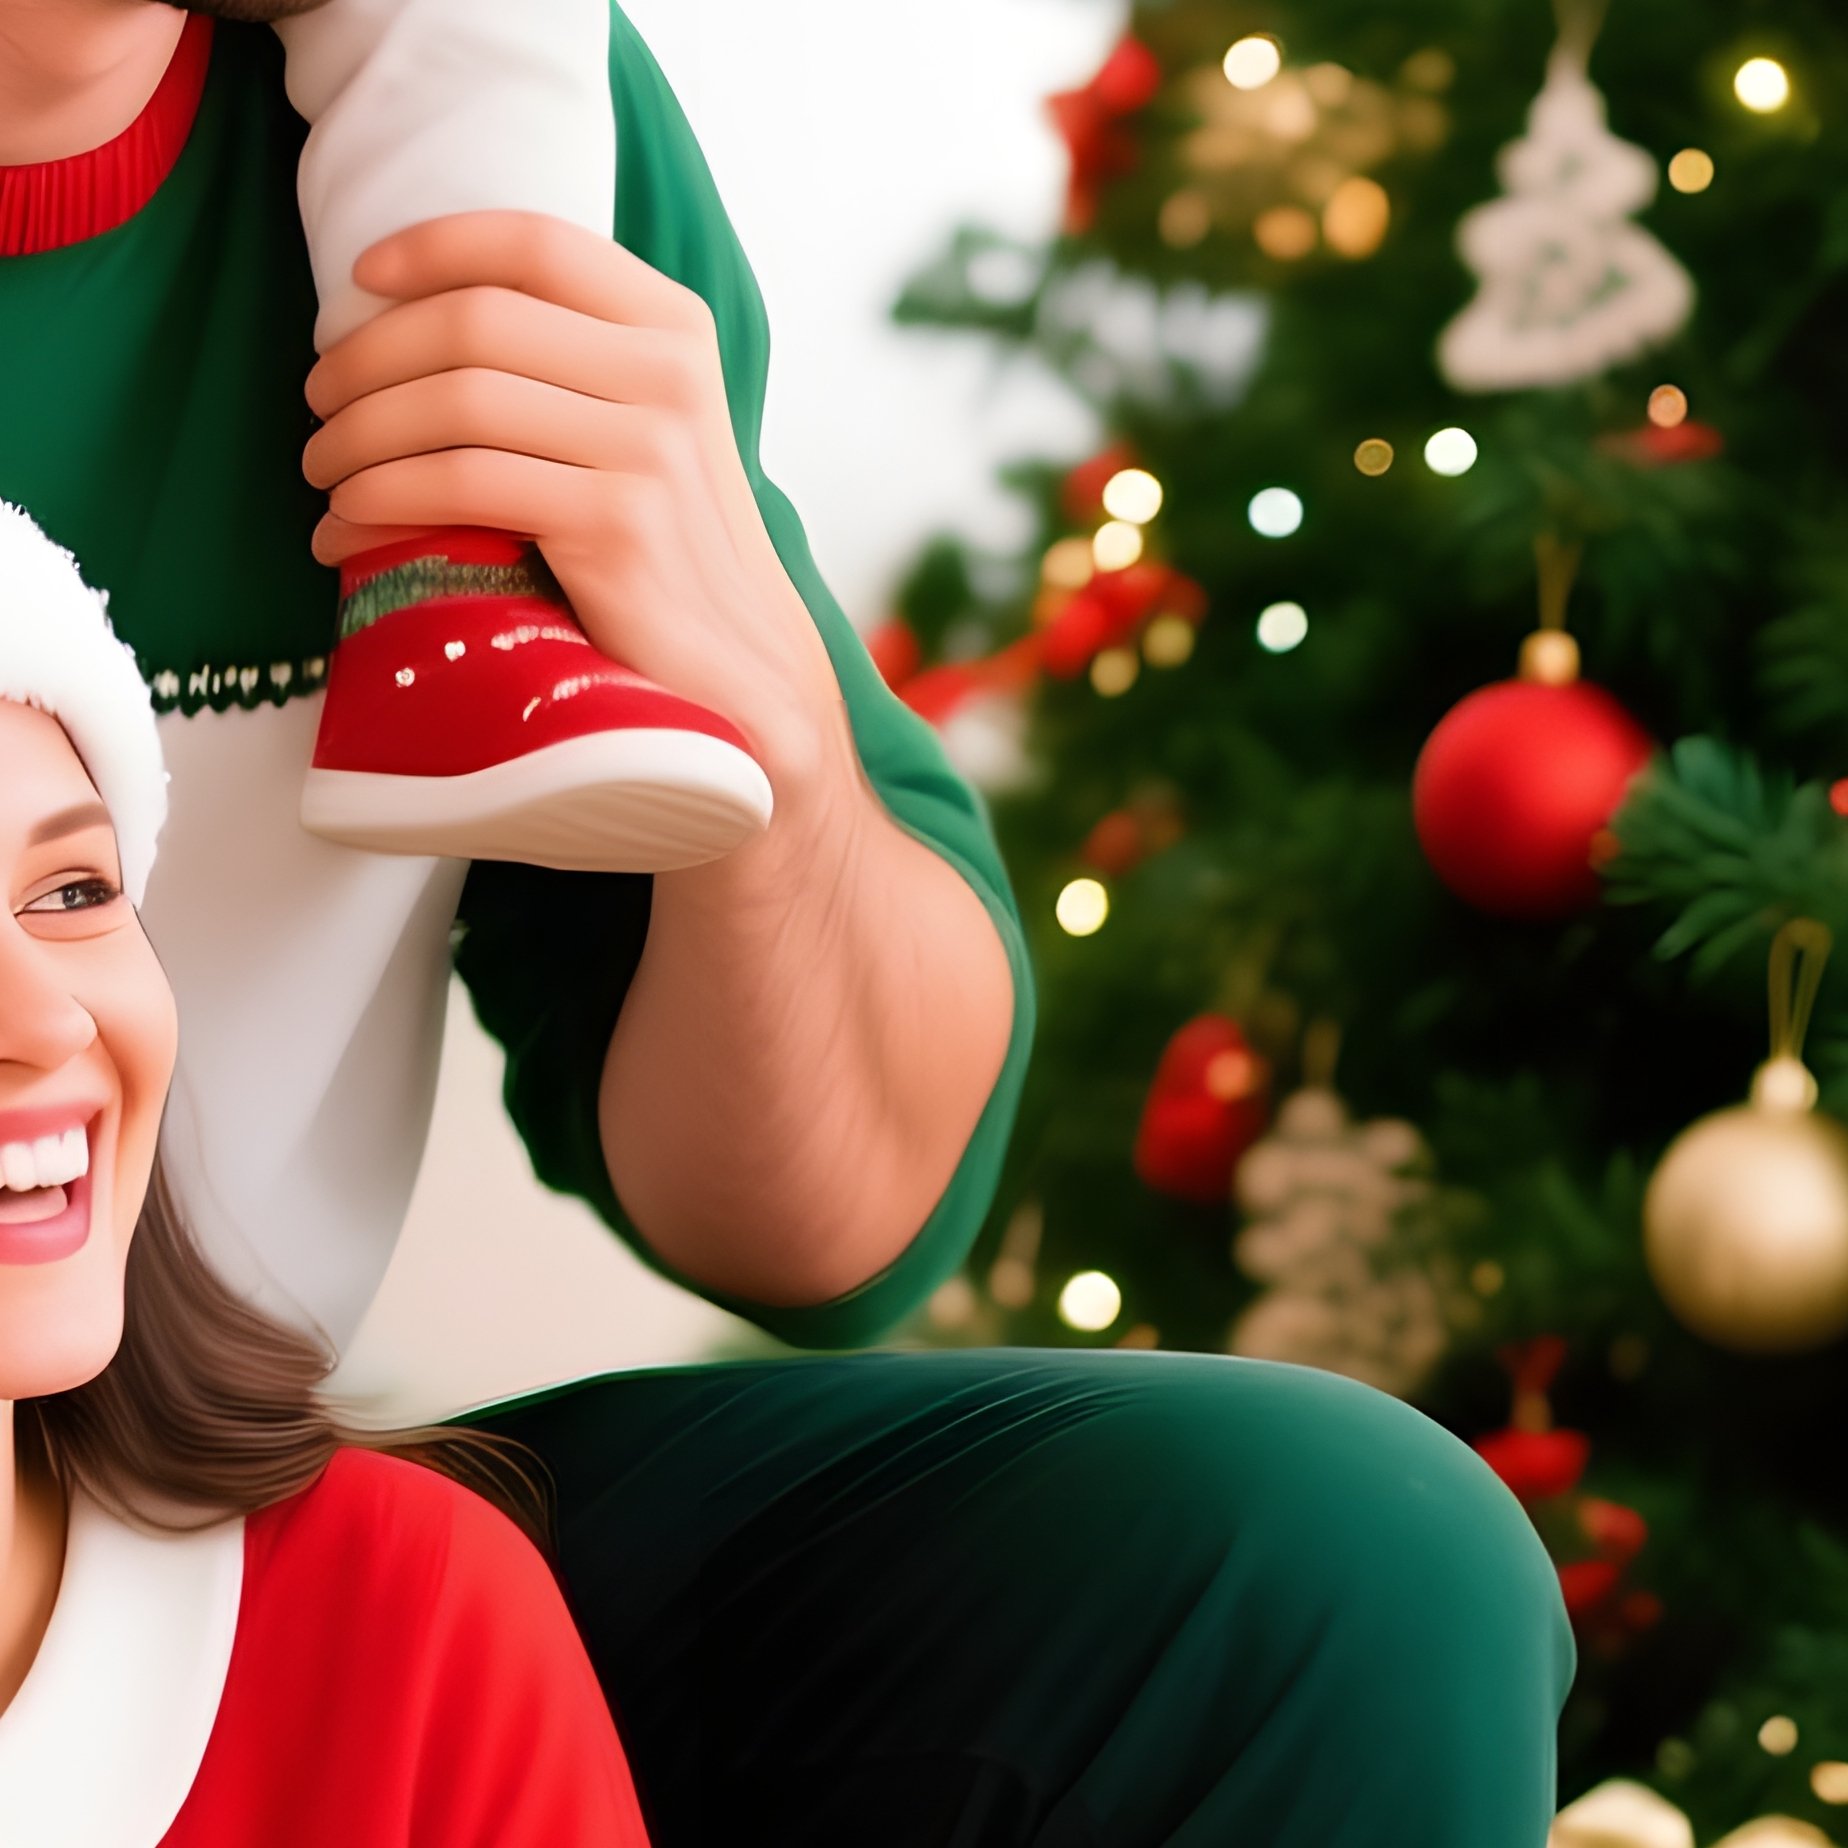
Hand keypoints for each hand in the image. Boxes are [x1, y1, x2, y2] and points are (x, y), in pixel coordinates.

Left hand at [301, 210, 847, 787]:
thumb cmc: (668, 551)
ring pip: (457, 400)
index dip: (433, 249)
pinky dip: (380, 499)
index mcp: (675, 331)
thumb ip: (574, 366)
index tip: (360, 282)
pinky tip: (346, 525)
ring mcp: (650, 447)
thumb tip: (415, 322)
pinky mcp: (618, 523)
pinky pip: (461, 483)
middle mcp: (669, 375)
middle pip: (476, 321)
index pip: (535, 244)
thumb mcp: (646, 431)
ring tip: (322, 470)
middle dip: (369, 357)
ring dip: (359, 434)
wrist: (742, 667)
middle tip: (319, 404)